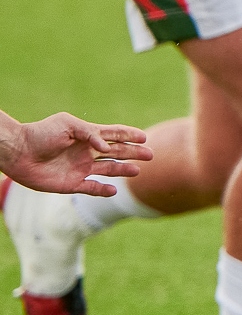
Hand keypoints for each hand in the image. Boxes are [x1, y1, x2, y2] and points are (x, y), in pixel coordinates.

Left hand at [0, 114, 151, 196]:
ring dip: (123, 170)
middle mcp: (87, 152)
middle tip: (150, 155)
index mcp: (87, 136)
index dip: (129, 135)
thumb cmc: (41, 134)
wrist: (18, 152)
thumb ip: (90, 133)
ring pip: (109, 170)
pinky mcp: (71, 184)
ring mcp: (80, 168)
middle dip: (133, 153)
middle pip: (116, 152)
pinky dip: (104, 190)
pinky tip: (114, 190)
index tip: (144, 137)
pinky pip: (92, 188)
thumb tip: (106, 148)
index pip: (114, 135)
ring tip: (137, 171)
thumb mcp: (67, 124)